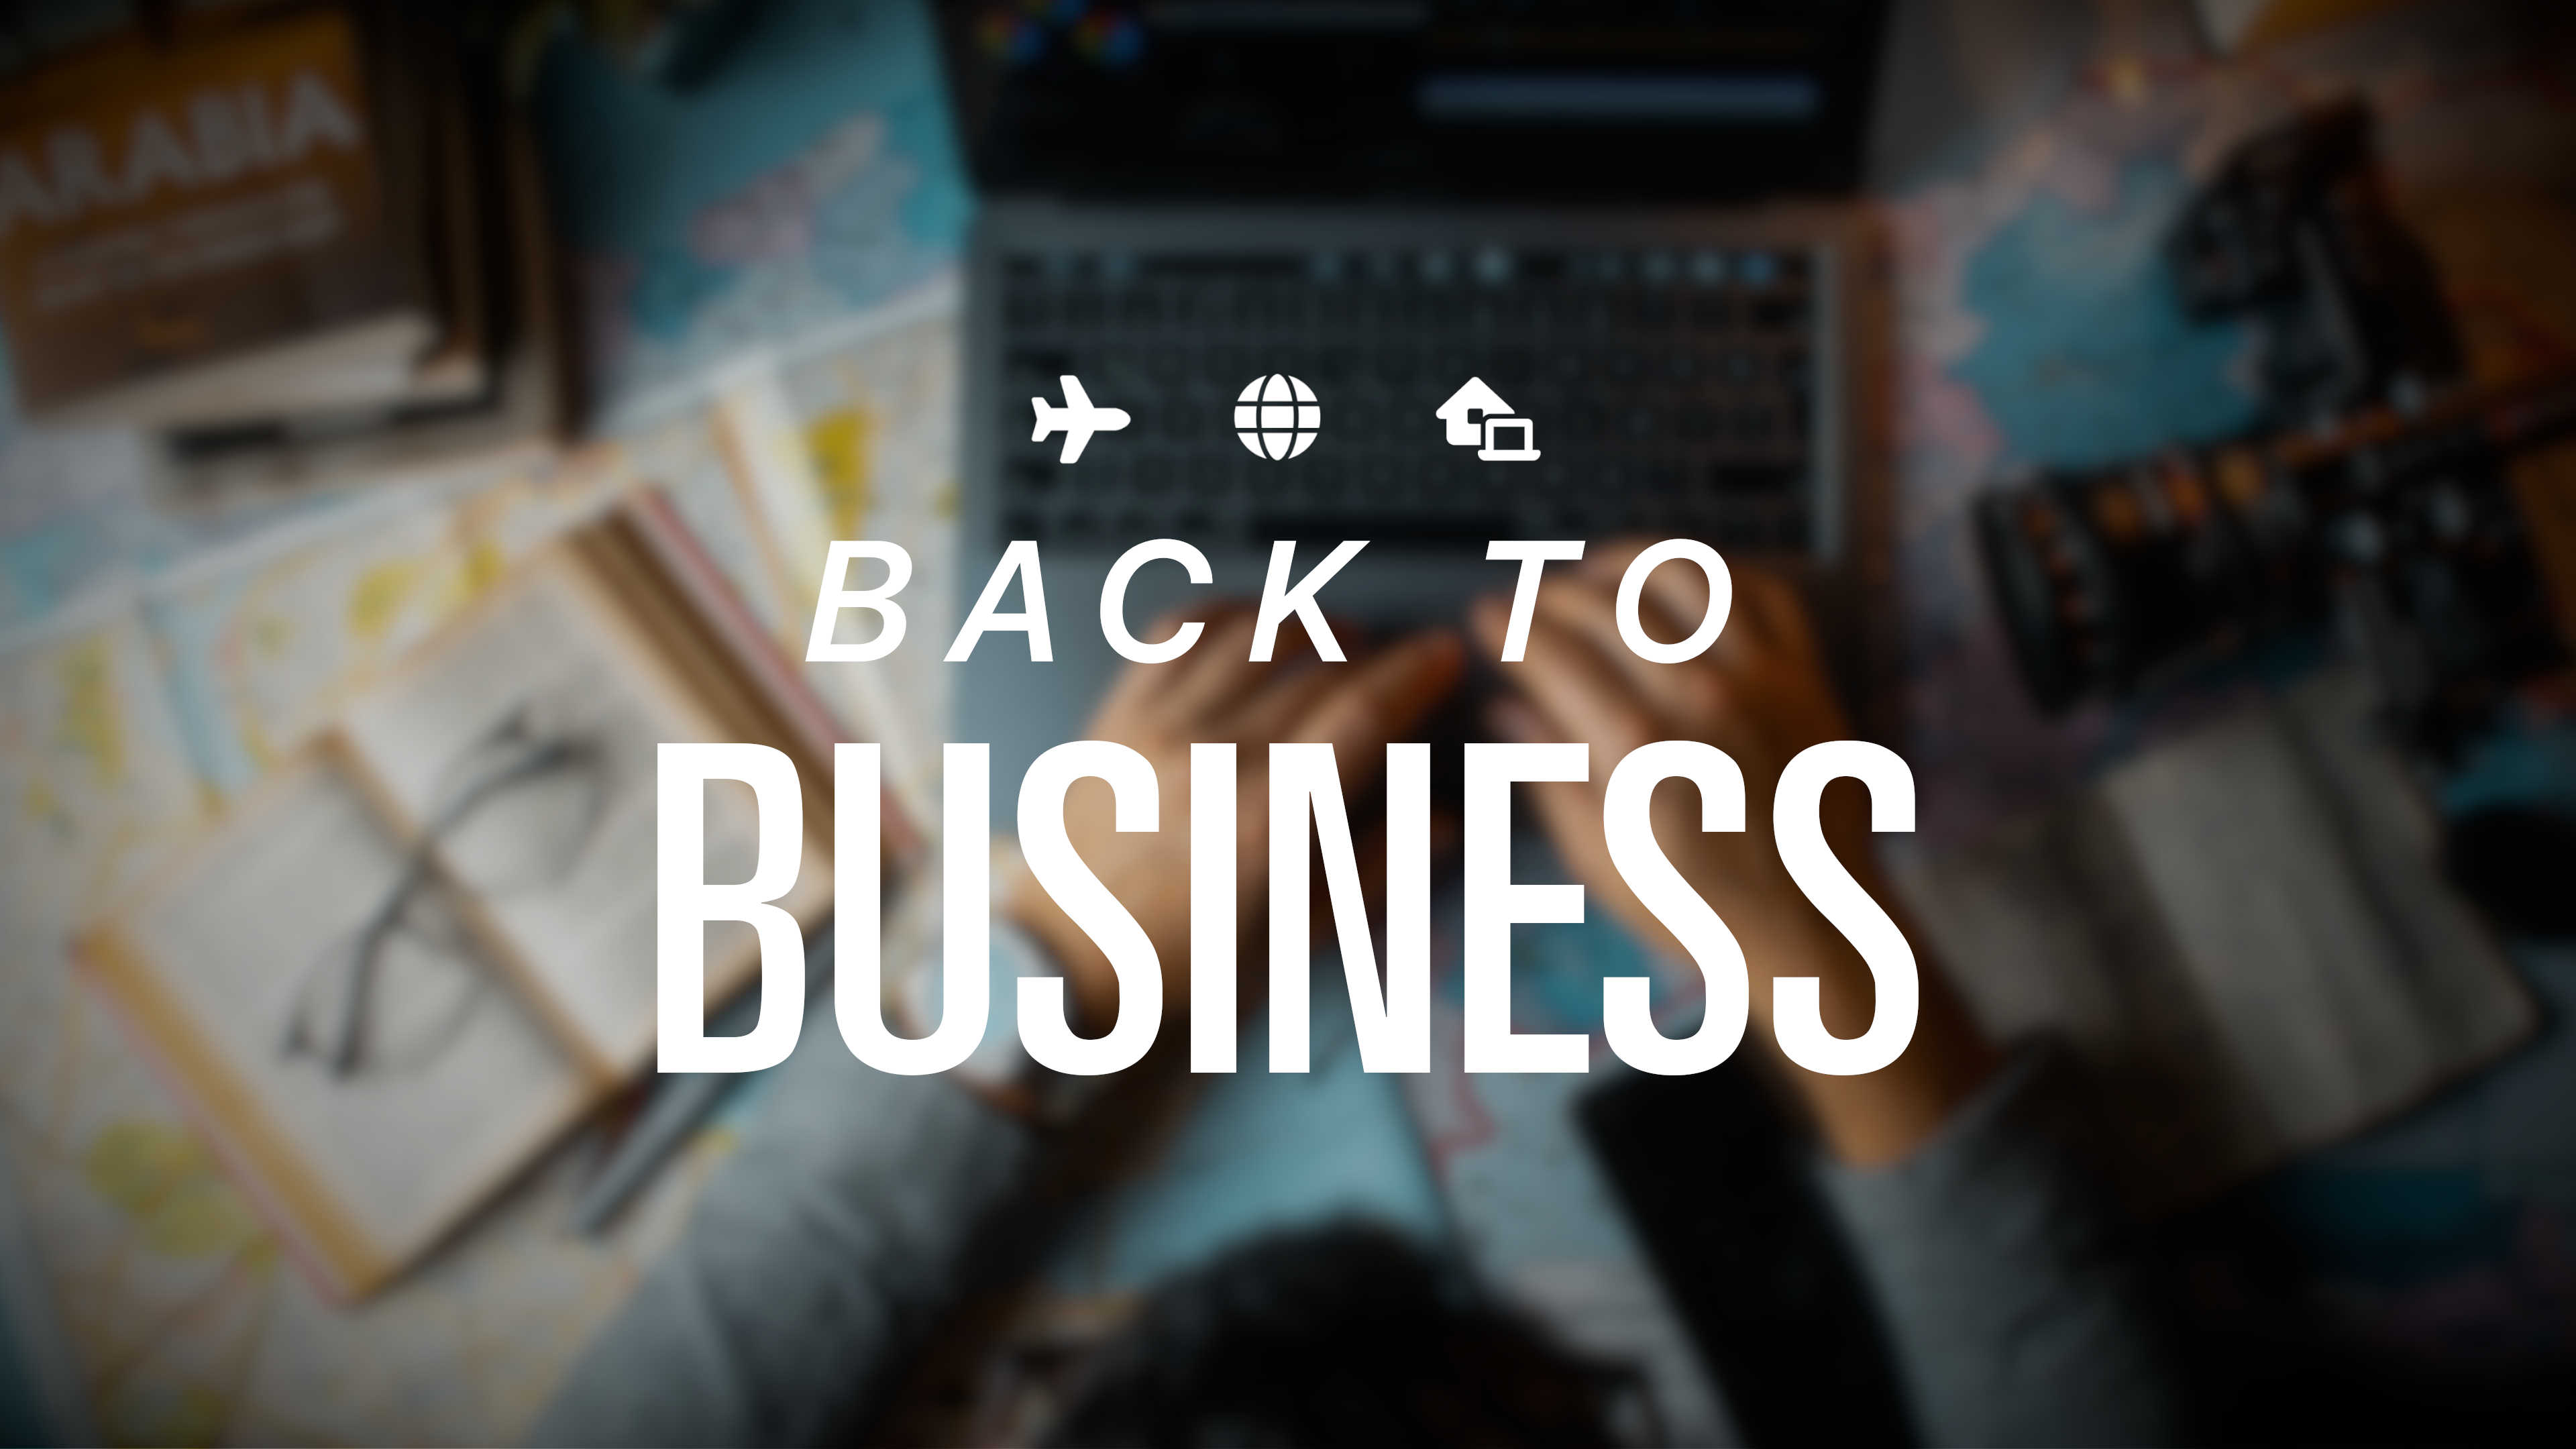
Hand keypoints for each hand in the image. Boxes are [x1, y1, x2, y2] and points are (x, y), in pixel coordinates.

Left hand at [1004, 608, 1464, 1034]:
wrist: (1067, 977)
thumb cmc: (1188, 973)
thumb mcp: (1299, 935)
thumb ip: (1377, 868)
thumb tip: (1444, 817)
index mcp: (1271, 818)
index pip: (1364, 710)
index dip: (1416, 671)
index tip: (1444, 654)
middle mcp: (1214, 758)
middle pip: (1318, 665)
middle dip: (1375, 652)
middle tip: (1401, 660)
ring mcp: (1156, 729)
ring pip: (1251, 631)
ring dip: (1308, 622)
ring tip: (1337, 638)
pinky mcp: (1111, 717)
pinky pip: (1175, 633)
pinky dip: (1225, 616)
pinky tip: (1252, 627)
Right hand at [1473, 542, 1991, 1163]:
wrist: (1813, 929)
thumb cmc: (1698, 908)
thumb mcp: (1601, 855)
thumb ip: (1550, 771)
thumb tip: (1504, 708)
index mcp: (1639, 748)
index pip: (1551, 651)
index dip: (1509, 623)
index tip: (1487, 613)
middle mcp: (1702, 697)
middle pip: (1607, 602)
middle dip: (1553, 590)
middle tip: (1531, 600)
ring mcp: (1762, 679)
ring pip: (1683, 573)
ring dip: (1628, 561)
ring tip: (1597, 574)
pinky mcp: (1806, 676)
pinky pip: (1759, 589)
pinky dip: (1714, 573)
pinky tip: (1680, 587)